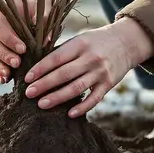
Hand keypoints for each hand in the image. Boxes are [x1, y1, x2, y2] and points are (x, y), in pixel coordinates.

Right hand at [0, 0, 48, 83]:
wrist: (29, 8)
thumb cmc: (35, 7)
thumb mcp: (41, 8)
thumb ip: (45, 18)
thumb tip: (47, 39)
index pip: (0, 26)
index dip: (9, 39)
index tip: (23, 49)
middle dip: (4, 54)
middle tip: (17, 63)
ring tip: (8, 75)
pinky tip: (4, 79)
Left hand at [22, 17, 153, 117]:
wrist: (126, 42)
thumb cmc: (96, 42)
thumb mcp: (80, 39)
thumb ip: (63, 51)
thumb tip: (38, 66)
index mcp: (80, 44)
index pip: (56, 58)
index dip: (40, 68)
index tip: (27, 78)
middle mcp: (90, 58)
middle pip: (64, 74)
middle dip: (44, 85)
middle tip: (28, 93)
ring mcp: (100, 72)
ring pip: (76, 88)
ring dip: (58, 97)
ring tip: (42, 104)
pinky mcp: (108, 84)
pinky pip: (94, 98)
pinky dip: (82, 107)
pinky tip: (69, 114)